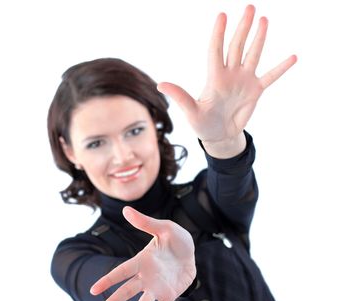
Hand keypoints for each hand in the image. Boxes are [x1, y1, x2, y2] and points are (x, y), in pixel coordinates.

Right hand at [90, 206, 195, 300]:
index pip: (122, 271)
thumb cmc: (175, 237)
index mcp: (142, 260)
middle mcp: (146, 276)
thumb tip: (125, 209)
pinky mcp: (170, 295)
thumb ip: (145, 222)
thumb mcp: (163, 227)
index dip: (108, 280)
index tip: (94, 290)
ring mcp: (157, 287)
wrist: (190, 249)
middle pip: (127, 291)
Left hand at [157, 4, 296, 157]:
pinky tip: (293, 57)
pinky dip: (280, 68)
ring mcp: (244, 81)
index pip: (216, 50)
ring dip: (259, 39)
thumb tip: (160, 84)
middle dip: (243, 28)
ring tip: (264, 20)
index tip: (222, 15)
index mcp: (215, 78)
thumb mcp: (191, 112)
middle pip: (237, 46)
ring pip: (253, 55)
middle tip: (249, 8)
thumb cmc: (202, 124)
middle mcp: (230, 74)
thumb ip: (180, 97)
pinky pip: (270, 77)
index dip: (218, 34)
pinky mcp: (255, 91)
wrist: (219, 135)